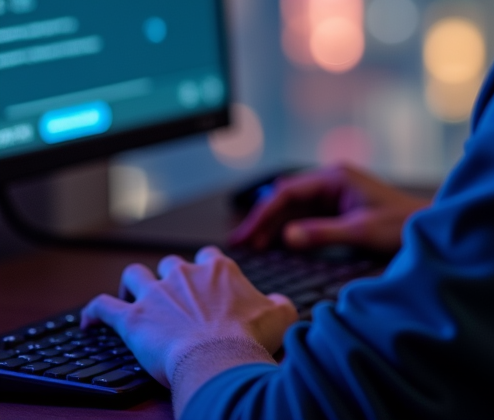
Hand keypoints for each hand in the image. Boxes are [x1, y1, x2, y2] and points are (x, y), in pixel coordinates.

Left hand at [81, 246, 297, 413]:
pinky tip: (88, 321)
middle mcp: (184, 274)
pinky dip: (93, 311)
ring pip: (134, 275)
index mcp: (218, 270)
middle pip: (170, 263)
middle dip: (168, 276)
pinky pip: (103, 307)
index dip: (204, 268)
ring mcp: (156, 294)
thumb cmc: (250, 340)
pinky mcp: (132, 318)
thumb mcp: (281, 317)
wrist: (220, 359)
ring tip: (130, 296)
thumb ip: (280, 304)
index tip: (205, 282)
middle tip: (171, 297)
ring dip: (131, 284)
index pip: (208, 256)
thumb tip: (280, 304)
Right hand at [230, 163, 431, 253]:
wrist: (429, 228)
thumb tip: (285, 235)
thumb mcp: (360, 232)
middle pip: (287, 197)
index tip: (246, 234)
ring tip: (252, 244)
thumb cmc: (400, 225)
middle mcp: (331, 180)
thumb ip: (322, 233)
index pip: (288, 191)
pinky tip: (277, 242)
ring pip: (294, 206)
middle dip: (263, 218)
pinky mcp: (339, 207)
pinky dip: (290, 227)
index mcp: (334, 177)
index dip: (263, 213)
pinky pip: (306, 215)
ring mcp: (335, 193)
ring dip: (274, 224)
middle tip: (241, 242)